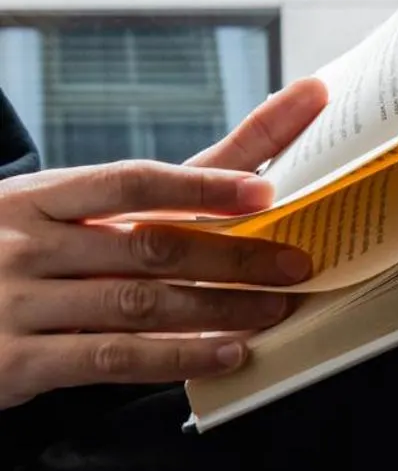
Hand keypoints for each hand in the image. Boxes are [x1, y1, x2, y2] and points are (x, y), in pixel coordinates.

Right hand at [0, 77, 326, 409]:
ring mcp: (19, 303)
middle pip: (150, 246)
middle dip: (235, 257)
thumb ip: (169, 182)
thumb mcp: (69, 207)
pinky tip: (226, 354)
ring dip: (218, 309)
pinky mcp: (18, 362)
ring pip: (139, 304)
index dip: (200, 187)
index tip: (266, 192)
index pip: (130, 182)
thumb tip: (284, 107)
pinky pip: (111, 359)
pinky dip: (176, 357)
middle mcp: (28, 244)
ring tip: (275, 309)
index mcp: (42, 196)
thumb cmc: (27, 247)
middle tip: (296, 265)